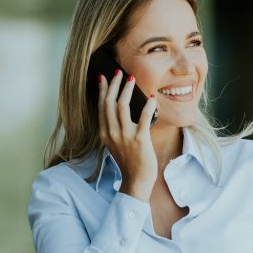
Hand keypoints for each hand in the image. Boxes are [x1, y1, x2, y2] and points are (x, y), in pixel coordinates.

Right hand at [98, 69, 157, 201]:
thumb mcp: (115, 144)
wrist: (136, 180)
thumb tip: (119, 109)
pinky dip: (147, 105)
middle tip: (118, 72)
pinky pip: (143, 117)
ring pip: (122, 105)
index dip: (102, 90)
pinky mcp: (139, 139)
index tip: (103, 77)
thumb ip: (114, 128)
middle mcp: (111, 133)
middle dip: (113, 84)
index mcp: (104, 133)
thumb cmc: (128, 161)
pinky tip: (151, 97)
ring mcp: (125, 136)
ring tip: (131, 79)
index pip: (101, 106)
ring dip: (126, 89)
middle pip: (109, 102)